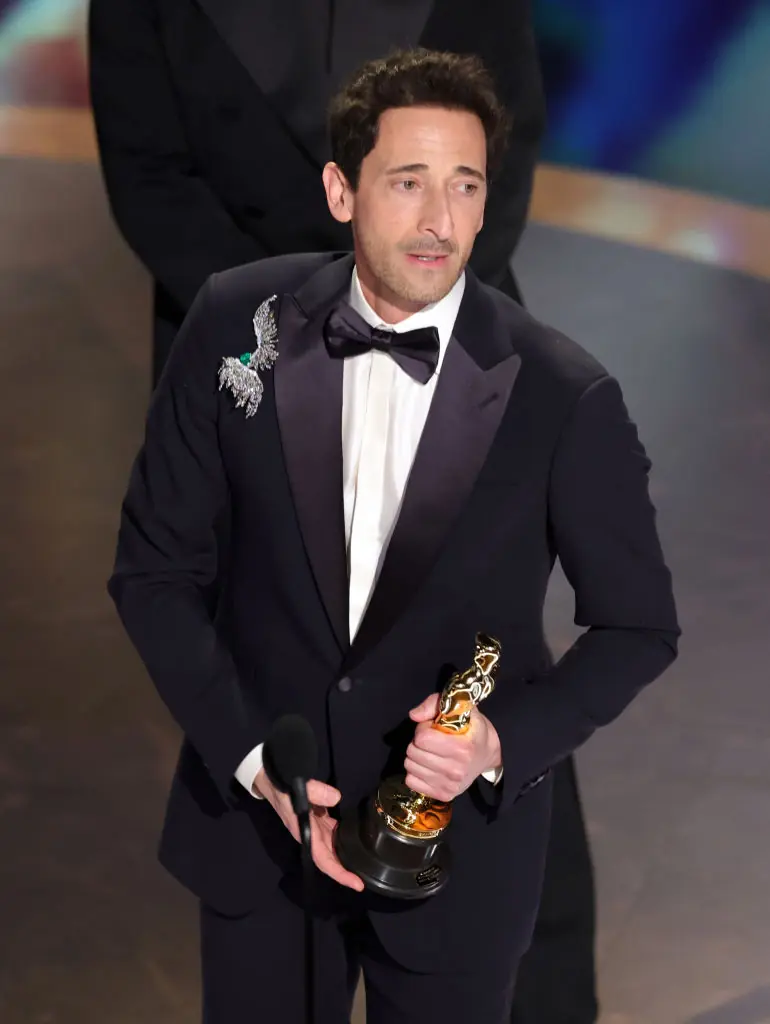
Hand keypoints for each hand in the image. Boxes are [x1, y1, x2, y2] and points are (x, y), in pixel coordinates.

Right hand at [253, 769, 363, 891]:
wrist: (273, 785)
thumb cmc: (284, 790)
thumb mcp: (298, 788)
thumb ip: (315, 791)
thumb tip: (335, 797)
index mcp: (306, 833)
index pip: (324, 860)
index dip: (340, 873)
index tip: (357, 884)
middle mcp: (312, 836)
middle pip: (331, 859)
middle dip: (347, 871)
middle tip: (366, 880)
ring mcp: (317, 829)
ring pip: (333, 848)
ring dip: (346, 856)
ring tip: (364, 863)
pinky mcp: (320, 821)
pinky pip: (334, 833)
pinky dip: (344, 838)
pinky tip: (357, 838)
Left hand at [404, 694, 501, 801]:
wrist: (488, 754)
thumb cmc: (471, 728)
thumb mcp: (460, 707)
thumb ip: (435, 704)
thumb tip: (414, 716)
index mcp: (463, 748)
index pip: (422, 738)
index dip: (424, 728)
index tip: (434, 728)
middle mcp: (456, 770)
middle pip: (413, 752)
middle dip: (418, 742)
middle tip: (432, 740)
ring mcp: (450, 785)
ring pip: (410, 766)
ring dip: (416, 756)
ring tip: (431, 752)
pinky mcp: (444, 795)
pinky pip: (411, 782)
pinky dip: (416, 772)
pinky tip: (428, 766)